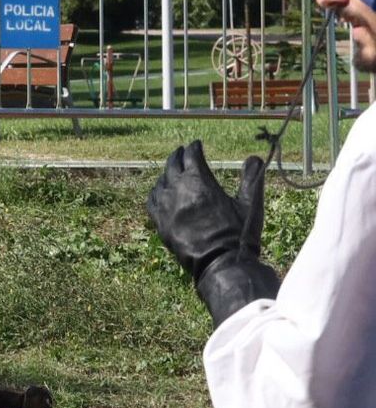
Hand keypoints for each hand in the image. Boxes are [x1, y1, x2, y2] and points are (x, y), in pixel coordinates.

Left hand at [146, 141, 278, 324]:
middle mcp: (178, 191)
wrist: (221, 263)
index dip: (195, 147)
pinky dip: (156, 191)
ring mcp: (166, 207)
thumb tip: (255, 157)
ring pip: (161, 181)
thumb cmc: (239, 233)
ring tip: (172, 170)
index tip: (197, 144)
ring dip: (167, 172)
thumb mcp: (250, 203)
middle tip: (182, 151)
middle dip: (178, 155)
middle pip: (173, 165)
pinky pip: (152, 201)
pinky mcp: (160, 223)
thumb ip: (252, 178)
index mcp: (200, 182)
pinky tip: (160, 191)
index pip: (192, 155)